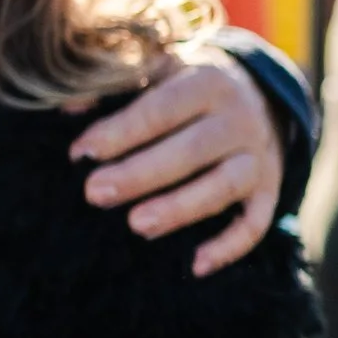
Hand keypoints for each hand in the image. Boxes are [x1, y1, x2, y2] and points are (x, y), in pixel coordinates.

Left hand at [73, 43, 283, 271]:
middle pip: (193, 150)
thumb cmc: (190, 88)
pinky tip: (196, 265)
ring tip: (138, 226)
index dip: (120, 131)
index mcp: (209, 82)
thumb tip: (68, 108)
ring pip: (224, 186)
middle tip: (94, 193)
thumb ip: (116, 85)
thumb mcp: (159, 71)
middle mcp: (240, 119)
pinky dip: (230, 246)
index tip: (80, 153)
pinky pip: (257, 223)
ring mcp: (259, 157)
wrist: (261, 97)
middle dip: (141, 173)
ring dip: (181, 208)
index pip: (162, 109)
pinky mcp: (270, 190)